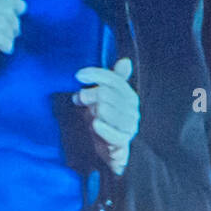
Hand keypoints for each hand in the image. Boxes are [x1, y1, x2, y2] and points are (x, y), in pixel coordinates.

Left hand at [73, 58, 140, 175]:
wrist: (109, 148)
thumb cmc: (105, 118)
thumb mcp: (108, 98)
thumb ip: (116, 79)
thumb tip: (126, 61)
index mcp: (130, 96)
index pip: (114, 80)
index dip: (95, 75)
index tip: (78, 75)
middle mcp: (132, 111)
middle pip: (106, 95)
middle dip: (88, 95)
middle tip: (78, 99)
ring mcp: (128, 128)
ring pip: (105, 111)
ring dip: (91, 112)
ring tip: (86, 114)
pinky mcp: (123, 144)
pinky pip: (112, 135)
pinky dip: (103, 130)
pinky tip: (95, 124)